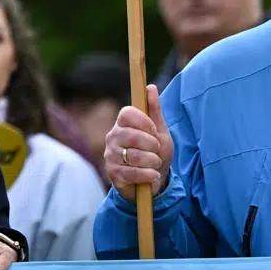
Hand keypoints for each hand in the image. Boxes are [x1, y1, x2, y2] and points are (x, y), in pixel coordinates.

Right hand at [104, 84, 172, 200]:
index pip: (127, 113)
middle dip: (152, 145)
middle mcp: (112, 137)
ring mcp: (111, 155)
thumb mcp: (160, 132)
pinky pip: (132, 172)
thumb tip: (151, 87)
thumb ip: (154, 111)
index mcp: (123, 124)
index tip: (153, 130)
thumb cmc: (156, 153)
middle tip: (156, 151)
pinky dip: (149, 175)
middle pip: (131, 135)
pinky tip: (152, 175)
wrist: (155, 181)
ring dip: (153, 162)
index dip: (143, 121)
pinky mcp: (113, 174)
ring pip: (134, 155)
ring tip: (155, 164)